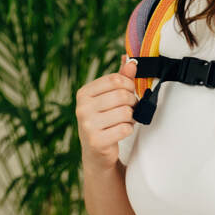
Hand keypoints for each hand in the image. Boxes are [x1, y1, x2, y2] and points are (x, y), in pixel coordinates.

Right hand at [76, 55, 136, 171]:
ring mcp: (87, 125)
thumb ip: (121, 78)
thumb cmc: (105, 120)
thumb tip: (131, 61)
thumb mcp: (110, 97)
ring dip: (131, 117)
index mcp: (84, 93)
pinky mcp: (96, 141)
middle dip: (132, 102)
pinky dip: (128, 130)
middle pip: (122, 95)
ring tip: (124, 121)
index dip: (129, 85)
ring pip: (126, 112)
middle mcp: (82, 108)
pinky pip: (125, 129)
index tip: (130, 92)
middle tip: (129, 109)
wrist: (96, 153)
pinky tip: (120, 132)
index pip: (115, 79)